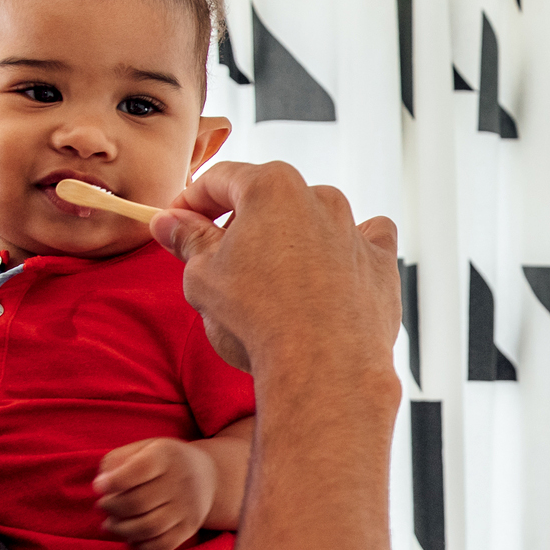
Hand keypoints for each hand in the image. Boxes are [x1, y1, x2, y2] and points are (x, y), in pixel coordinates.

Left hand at [95, 439, 216, 549]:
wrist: (206, 475)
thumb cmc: (161, 461)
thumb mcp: (141, 448)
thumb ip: (116, 461)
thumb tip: (101, 486)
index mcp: (166, 455)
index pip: (139, 470)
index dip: (113, 482)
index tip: (98, 487)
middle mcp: (180, 481)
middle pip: (138, 503)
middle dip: (111, 508)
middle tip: (103, 506)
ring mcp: (188, 507)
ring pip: (149, 528)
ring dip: (121, 530)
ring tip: (110, 525)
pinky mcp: (190, 528)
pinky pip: (162, 545)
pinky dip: (141, 547)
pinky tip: (130, 538)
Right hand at [149, 161, 399, 381]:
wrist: (323, 370)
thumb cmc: (260, 322)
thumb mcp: (203, 277)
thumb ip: (188, 240)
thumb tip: (169, 222)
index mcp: (272, 188)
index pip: (220, 180)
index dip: (192, 201)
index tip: (178, 223)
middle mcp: (319, 198)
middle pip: (269, 200)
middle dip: (242, 226)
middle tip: (219, 264)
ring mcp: (354, 229)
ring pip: (315, 220)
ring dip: (291, 241)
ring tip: (272, 284)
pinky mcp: (380, 263)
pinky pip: (365, 242)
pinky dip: (346, 251)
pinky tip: (332, 273)